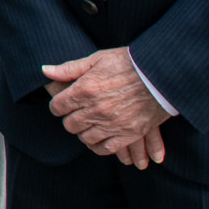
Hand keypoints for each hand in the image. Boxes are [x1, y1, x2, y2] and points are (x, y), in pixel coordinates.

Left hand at [42, 47, 167, 167]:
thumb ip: (69, 69)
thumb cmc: (129, 63)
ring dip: (84, 132)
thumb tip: (45, 71)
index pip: (57, 107)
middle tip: (77, 113)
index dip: (58, 105)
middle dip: (70, 118)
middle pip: (69, 124)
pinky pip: (104, 149)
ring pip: (84, 138)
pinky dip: (98, 146)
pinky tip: (99, 138)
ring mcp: (111, 124)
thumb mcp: (97, 59)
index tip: (64, 103)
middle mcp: (95, 109)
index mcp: (85, 89)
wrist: (162, 74)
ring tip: (90, 123)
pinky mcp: (127, 134)